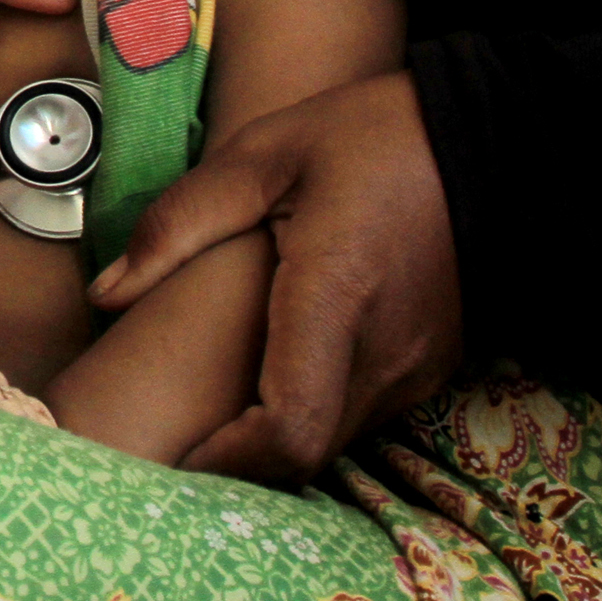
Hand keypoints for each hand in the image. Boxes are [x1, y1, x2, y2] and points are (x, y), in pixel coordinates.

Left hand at [85, 70, 462, 481]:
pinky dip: (308, 416)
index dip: (229, 461)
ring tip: (205, 420)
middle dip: (236, 463)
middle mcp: (384, 352)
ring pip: (333, 440)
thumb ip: (180, 222)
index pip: (290, 429)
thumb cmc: (374, 137)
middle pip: (305, 453)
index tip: (172, 457)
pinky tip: (265, 388)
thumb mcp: (263, 154)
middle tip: (166, 447)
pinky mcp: (429, 367)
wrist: (495, 143)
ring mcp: (415, 367)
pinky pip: (359, 415)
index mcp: (336, 297)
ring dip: (273, 442)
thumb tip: (106, 294)